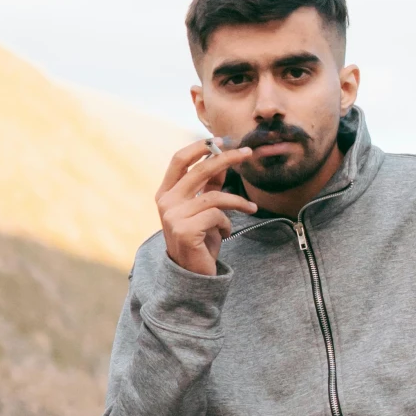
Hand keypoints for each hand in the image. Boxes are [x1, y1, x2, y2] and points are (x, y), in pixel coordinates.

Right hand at [158, 141, 255, 274]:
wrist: (192, 275)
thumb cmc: (200, 239)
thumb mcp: (203, 208)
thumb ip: (209, 185)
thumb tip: (222, 159)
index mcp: (166, 193)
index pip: (179, 160)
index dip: (200, 147)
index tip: (221, 140)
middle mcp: (166, 202)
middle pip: (199, 170)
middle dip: (227, 159)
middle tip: (248, 153)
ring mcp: (173, 216)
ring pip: (214, 196)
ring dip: (237, 202)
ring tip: (250, 208)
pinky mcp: (185, 231)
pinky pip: (217, 215)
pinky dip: (227, 223)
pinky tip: (226, 233)